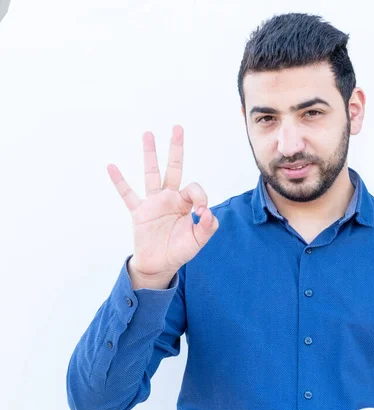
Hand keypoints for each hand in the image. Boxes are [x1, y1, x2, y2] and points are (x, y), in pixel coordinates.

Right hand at [107, 125, 218, 278]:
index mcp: (186, 203)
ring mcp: (153, 203)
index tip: (201, 213)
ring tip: (148, 133)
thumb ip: (207, 227)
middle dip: (176, 148)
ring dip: (150, 154)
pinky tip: (112, 166)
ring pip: (151, 174)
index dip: (201, 198)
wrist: (160, 265)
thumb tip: (208, 213)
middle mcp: (169, 198)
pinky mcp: (139, 212)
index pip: (194, 188)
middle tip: (177, 127)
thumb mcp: (198, 241)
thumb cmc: (179, 251)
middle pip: (174, 168)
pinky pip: (128, 194)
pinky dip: (120, 181)